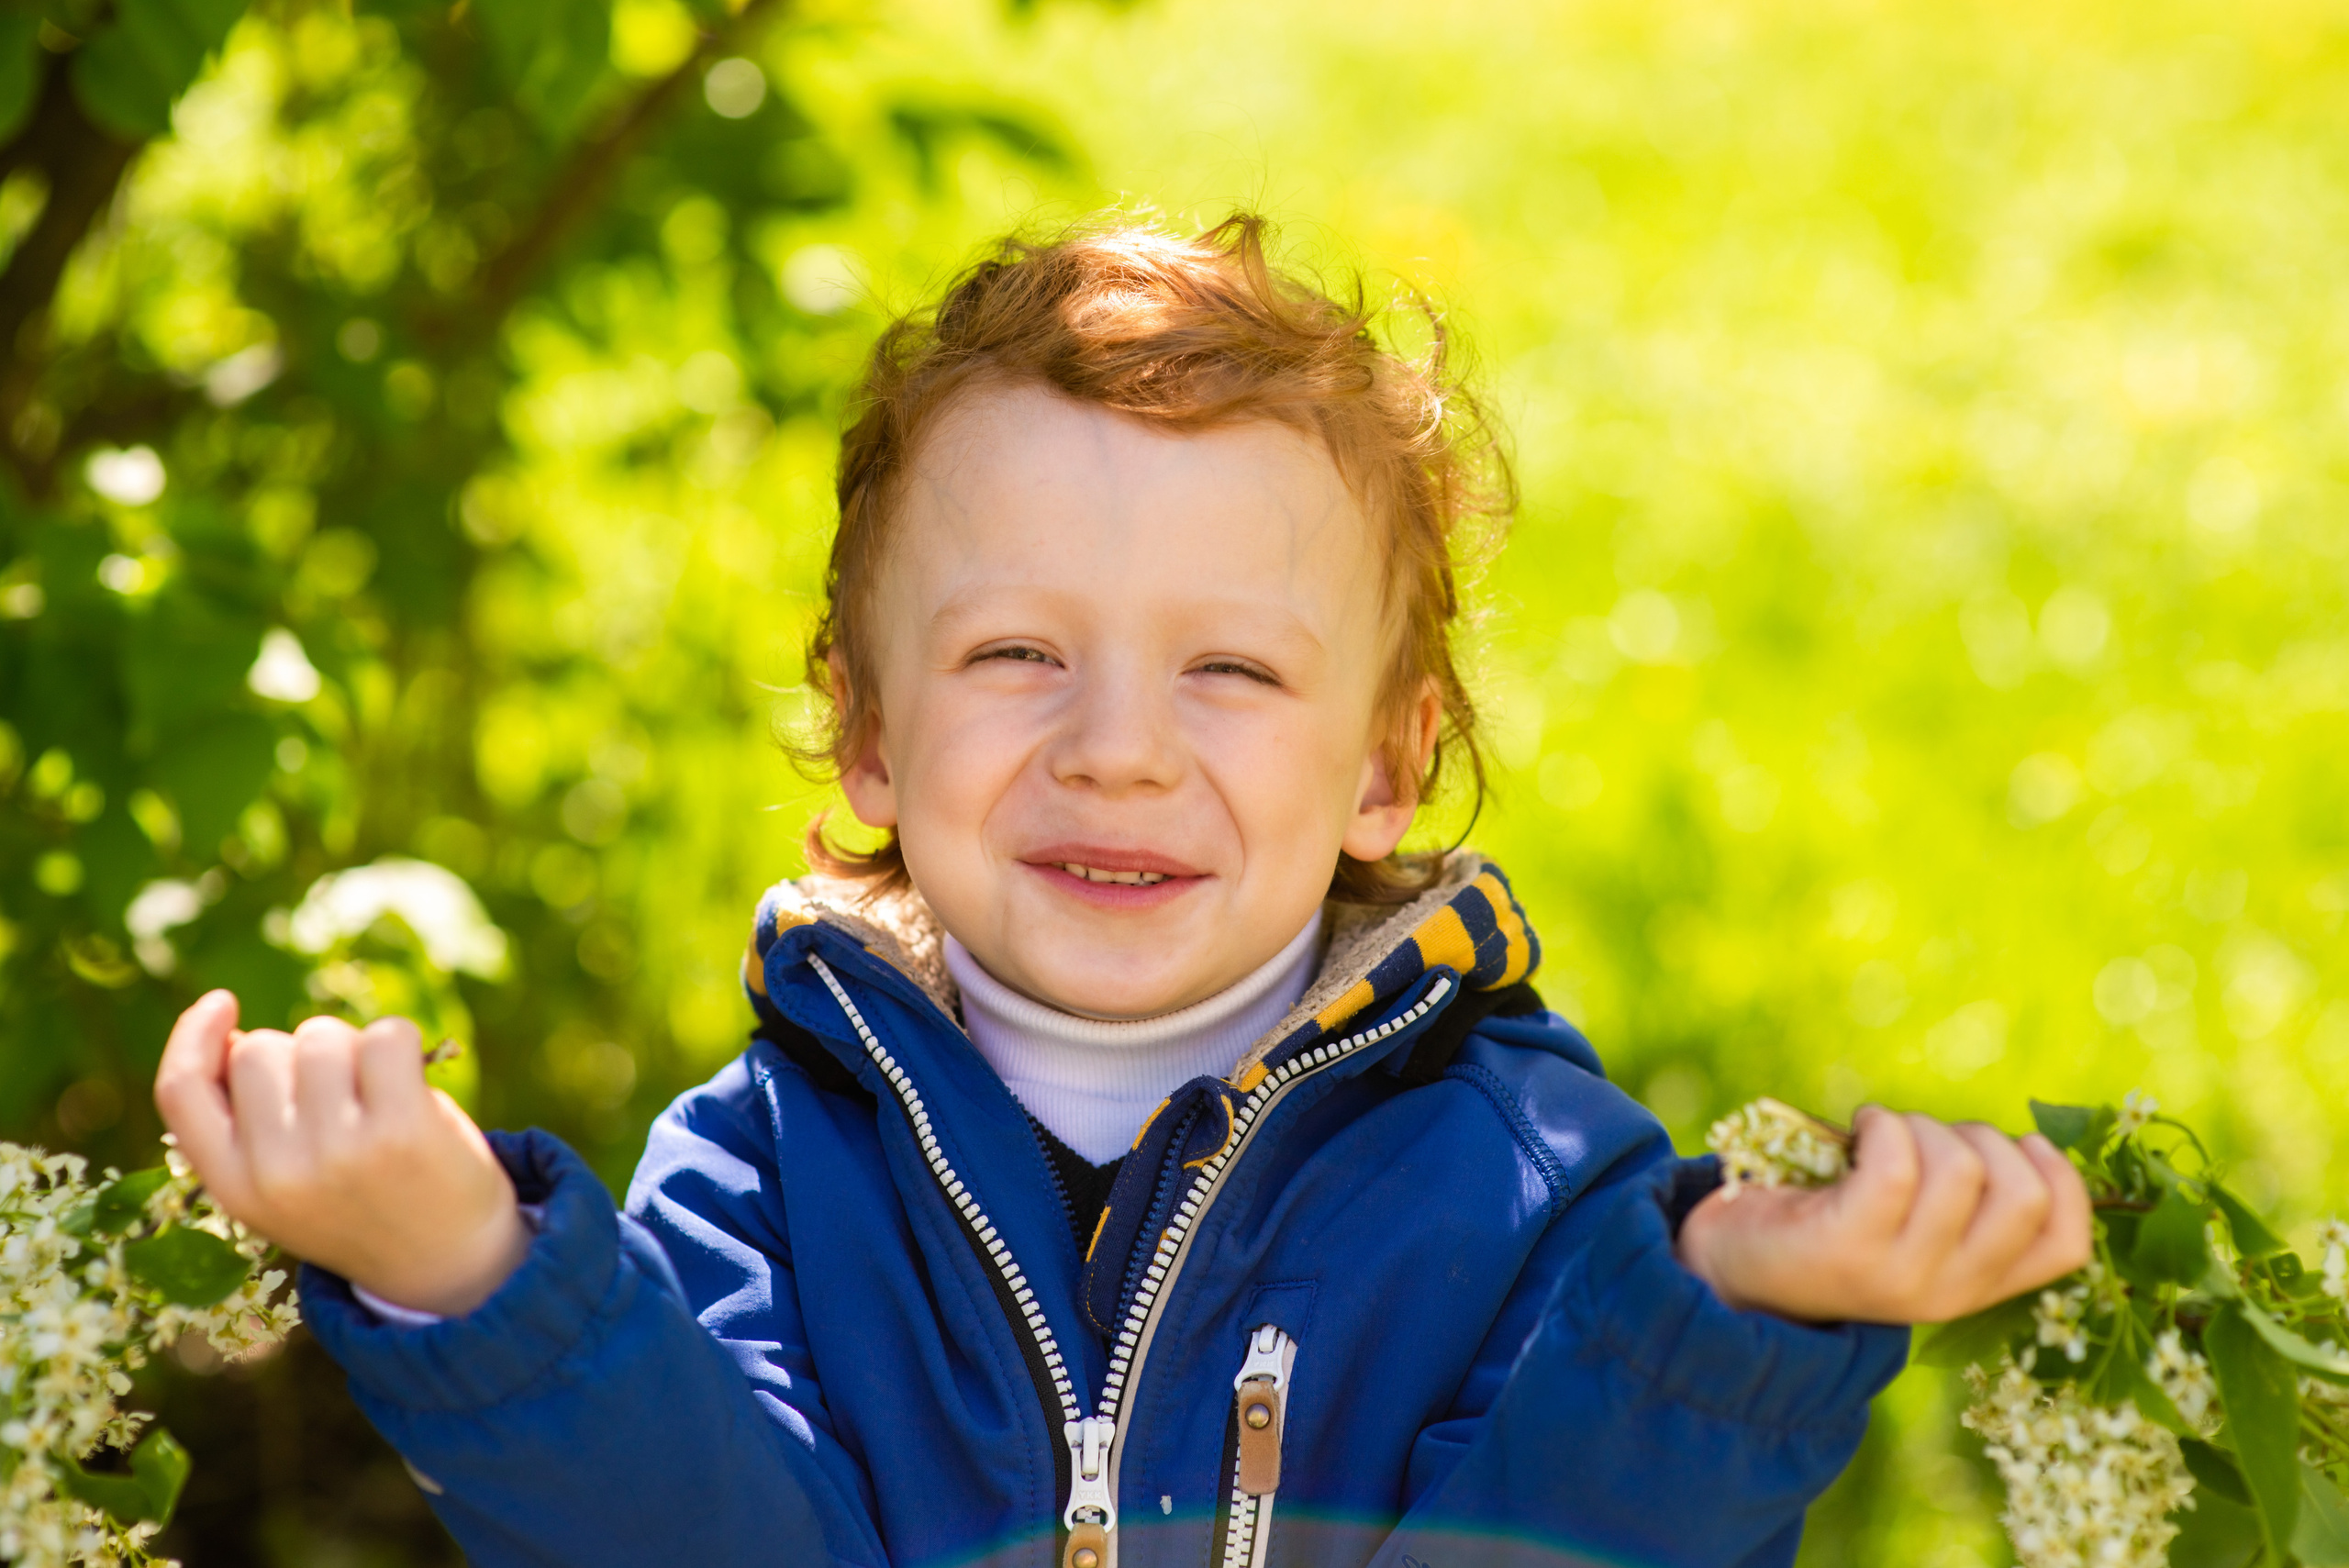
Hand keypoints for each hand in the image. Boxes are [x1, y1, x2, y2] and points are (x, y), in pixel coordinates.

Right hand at [153, 990, 529, 1316]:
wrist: (449, 1265)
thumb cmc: (364, 1206)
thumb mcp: (285, 1187)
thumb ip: (252, 1126)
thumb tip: (238, 1038)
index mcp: (235, 1188)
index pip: (180, 1092)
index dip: (192, 1037)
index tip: (222, 1004)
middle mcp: (277, 1172)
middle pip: (259, 1050)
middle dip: (300, 1054)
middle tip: (344, 1098)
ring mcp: (338, 1150)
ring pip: (322, 1036)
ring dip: (353, 1049)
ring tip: (379, 1099)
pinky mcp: (402, 1128)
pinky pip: (386, 1035)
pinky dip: (401, 1043)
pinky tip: (412, 1084)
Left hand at [1674, 1105, 2092, 1324]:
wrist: (1732, 1270)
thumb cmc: (1833, 1225)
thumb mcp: (1915, 1227)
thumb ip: (1968, 1203)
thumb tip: (2022, 1143)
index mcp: (1978, 1285)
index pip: (2068, 1244)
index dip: (2062, 1180)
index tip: (2015, 1144)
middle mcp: (1950, 1290)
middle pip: (2024, 1197)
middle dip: (1985, 1139)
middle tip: (1929, 1137)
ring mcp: (1900, 1273)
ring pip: (1962, 1171)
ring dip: (1923, 1126)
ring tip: (1882, 1134)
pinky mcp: (1848, 1245)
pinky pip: (1896, 1163)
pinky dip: (1882, 1124)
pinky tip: (1859, 1128)